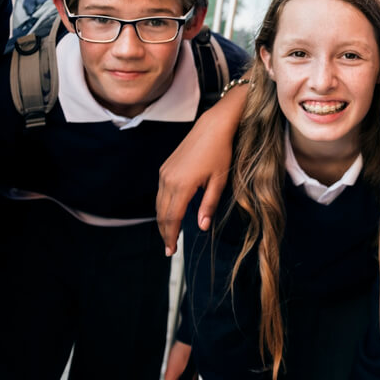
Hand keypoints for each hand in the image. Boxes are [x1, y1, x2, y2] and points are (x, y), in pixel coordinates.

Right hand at [157, 86, 245, 253]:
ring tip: (169, 235)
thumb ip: (209, 205)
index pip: (172, 218)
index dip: (170, 237)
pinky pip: (160, 192)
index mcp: (182, 186)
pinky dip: (163, 207)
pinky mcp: (165, 168)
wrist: (212, 127)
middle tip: (169, 249)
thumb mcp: (219, 181)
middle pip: (161, 214)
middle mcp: (168, 180)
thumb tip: (201, 227)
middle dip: (164, 232)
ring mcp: (164, 173)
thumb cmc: (220, 153)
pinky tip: (170, 214)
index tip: (171, 252)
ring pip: (158, 204)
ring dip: (162, 221)